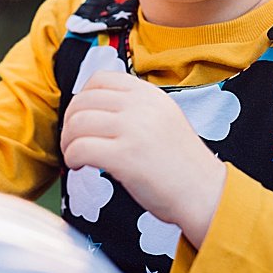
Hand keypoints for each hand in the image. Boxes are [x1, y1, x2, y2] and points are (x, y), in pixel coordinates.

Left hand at [60, 70, 225, 246]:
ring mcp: (133, 129)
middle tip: (72, 140)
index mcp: (149, 94)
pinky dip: (71, 158)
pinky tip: (79, 166)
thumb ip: (134, 107)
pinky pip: (80, 149)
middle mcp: (140, 106)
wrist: (205, 193)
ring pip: (77, 124)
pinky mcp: (125, 156)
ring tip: (74, 154)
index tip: (81, 116)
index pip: (100, 79)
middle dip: (69, 122)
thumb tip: (94, 106)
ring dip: (67, 141)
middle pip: (82, 101)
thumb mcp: (163, 117)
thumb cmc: (181, 163)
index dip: (81, 96)